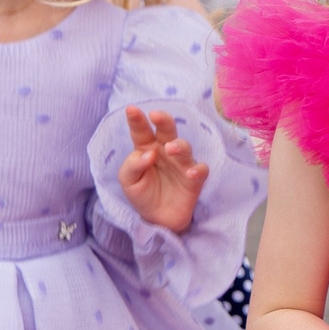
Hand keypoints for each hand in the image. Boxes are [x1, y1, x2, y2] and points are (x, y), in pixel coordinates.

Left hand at [118, 105, 207, 232]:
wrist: (157, 220)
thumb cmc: (142, 194)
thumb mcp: (128, 182)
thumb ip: (132, 166)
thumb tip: (149, 154)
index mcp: (146, 148)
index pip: (141, 131)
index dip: (137, 120)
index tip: (131, 110)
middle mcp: (165, 151)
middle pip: (167, 131)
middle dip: (163, 120)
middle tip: (156, 115)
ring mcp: (181, 163)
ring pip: (184, 147)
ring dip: (179, 146)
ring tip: (170, 149)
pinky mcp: (194, 178)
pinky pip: (201, 169)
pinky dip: (197, 170)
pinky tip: (190, 173)